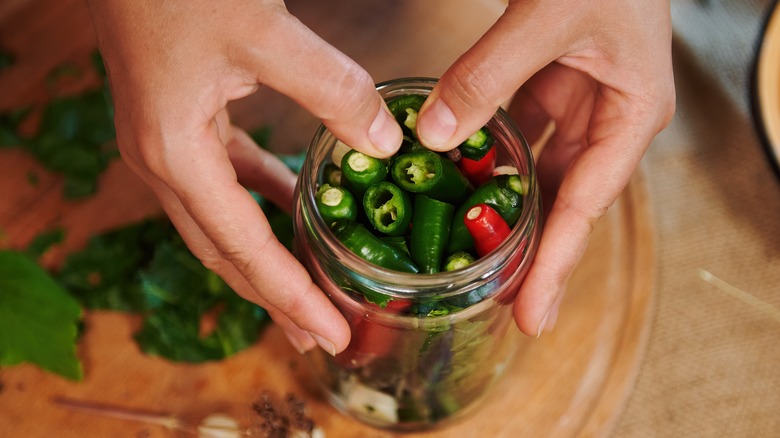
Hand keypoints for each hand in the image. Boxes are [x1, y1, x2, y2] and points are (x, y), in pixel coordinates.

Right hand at [85, 0, 403, 353]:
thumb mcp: (264, 33)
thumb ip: (331, 91)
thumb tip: (383, 146)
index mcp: (175, 154)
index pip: (243, 247)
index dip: (291, 295)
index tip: (331, 333)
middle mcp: (163, 161)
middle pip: (225, 252)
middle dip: (276, 295)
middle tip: (322, 334)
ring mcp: (167, 143)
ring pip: (222, 221)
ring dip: (266, 256)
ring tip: (308, 290)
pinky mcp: (181, 121)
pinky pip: (225, 179)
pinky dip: (261, 199)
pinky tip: (292, 203)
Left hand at [416, 0, 675, 335]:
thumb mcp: (547, 17)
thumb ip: (488, 75)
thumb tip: (434, 135)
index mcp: (630, 115)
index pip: (587, 205)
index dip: (554, 263)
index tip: (530, 314)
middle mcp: (607, 120)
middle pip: (566, 203)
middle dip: (531, 253)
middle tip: (497, 302)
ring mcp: (578, 105)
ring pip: (540, 175)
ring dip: (507, 212)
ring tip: (475, 257)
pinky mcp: (551, 87)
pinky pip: (519, 136)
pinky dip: (490, 160)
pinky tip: (461, 182)